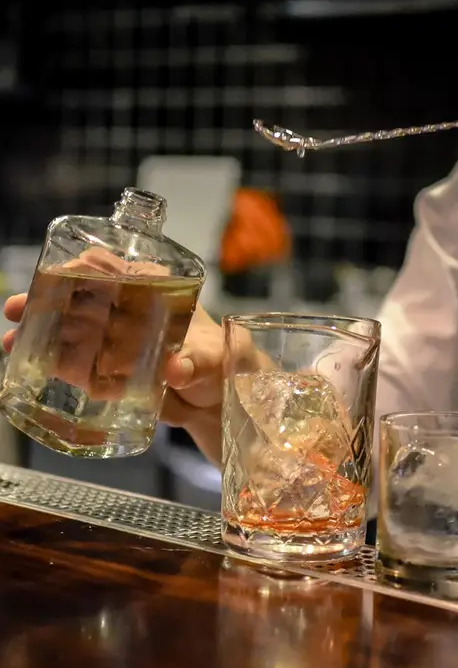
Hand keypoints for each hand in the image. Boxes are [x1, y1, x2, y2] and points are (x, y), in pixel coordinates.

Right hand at [4, 287, 231, 465]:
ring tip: (14, 346)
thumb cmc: (226, 361)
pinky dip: (66, 370)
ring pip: (77, 333)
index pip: (116, 268)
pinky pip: (86, 368)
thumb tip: (175, 369)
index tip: (57, 274)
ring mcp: (121, 342)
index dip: (84, 267)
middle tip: (16, 310)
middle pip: (84, 299)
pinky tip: (43, 372)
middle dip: (47, 302)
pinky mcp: (117, 371)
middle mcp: (133, 312)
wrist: (223, 400)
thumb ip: (195, 363)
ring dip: (45, 337)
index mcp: (157, 291)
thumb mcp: (214, 357)